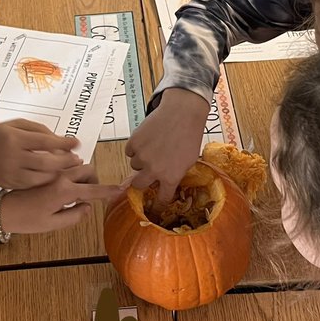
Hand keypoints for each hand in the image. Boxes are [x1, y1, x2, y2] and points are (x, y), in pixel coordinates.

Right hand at [0, 120, 81, 188]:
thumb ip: (39, 131)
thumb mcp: (16, 124)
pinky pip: (34, 185)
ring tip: (68, 168)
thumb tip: (62, 142)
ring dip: (59, 174)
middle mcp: (13, 157)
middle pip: (47, 162)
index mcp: (15, 138)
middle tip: (77, 159)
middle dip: (66, 162)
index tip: (76, 143)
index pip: (45, 141)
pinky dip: (47, 182)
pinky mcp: (10, 184)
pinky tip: (54, 176)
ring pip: (42, 177)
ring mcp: (11, 173)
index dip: (64, 143)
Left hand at [0, 164, 124, 234]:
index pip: (94, 189)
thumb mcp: (52, 224)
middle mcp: (60, 177)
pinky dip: (71, 172)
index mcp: (64, 191)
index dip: (108, 191)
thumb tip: (87, 207)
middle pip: (88, 170)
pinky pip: (65, 166)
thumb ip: (74, 216)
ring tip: (74, 192)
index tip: (121, 190)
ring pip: (77, 165)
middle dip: (93, 180)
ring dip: (82, 176)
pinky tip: (63, 186)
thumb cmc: (26, 220)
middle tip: (88, 196)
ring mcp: (52, 171)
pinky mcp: (45, 170)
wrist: (1, 209)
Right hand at [126, 89, 209, 203]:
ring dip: (141, 160)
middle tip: (146, 173)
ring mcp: (142, 156)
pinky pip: (130, 151)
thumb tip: (166, 182)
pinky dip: (136, 147)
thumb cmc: (190, 136)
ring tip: (153, 147)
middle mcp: (154, 170)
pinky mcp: (134, 142)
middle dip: (141, 181)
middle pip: (138, 185)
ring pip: (134, 165)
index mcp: (170, 177)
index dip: (158, 205)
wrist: (182, 113)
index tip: (155, 207)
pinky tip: (147, 139)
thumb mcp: (189, 161)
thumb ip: (175, 174)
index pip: (161, 199)